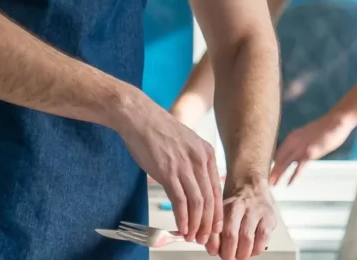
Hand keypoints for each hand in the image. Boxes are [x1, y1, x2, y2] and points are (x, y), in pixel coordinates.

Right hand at [118, 99, 222, 244]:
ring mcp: (185, 166)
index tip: (214, 228)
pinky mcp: (168, 172)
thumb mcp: (185, 144)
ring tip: (192, 237)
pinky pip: (181, 201)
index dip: (216, 214)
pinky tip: (182, 227)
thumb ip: (194, 163)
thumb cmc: (158, 131)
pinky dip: (183, 218)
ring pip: (198, 204)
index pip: (217, 191)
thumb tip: (196, 187)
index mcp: (207, 154)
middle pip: (210, 200)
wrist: (139, 117)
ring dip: (196, 225)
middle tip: (204, 239)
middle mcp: (200, 160)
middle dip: (209, 224)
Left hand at [206, 179, 277, 259]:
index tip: (213, 251)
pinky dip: (257, 249)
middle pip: (231, 234)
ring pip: (247, 238)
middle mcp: (239, 206)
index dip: (213, 244)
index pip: (215, 229)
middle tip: (227, 257)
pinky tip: (253, 250)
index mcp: (223, 205)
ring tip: (240, 256)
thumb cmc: (234, 201)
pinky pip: (263, 237)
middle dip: (228, 252)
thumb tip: (212, 249)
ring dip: (242, 253)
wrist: (251, 182)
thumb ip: (215, 228)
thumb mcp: (221, 209)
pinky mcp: (269, 216)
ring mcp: (255, 211)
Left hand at [270, 114, 355, 184]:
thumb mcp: (308, 134)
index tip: (269, 171)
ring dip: (278, 174)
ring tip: (272, 184)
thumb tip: (298, 148)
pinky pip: (299, 168)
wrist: (335, 122)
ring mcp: (300, 148)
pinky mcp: (309, 153)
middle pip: (279, 158)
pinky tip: (288, 184)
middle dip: (272, 170)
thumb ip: (301, 141)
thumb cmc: (324, 128)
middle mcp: (293, 142)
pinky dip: (293, 177)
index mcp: (292, 137)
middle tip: (265, 181)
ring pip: (285, 163)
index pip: (279, 152)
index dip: (273, 162)